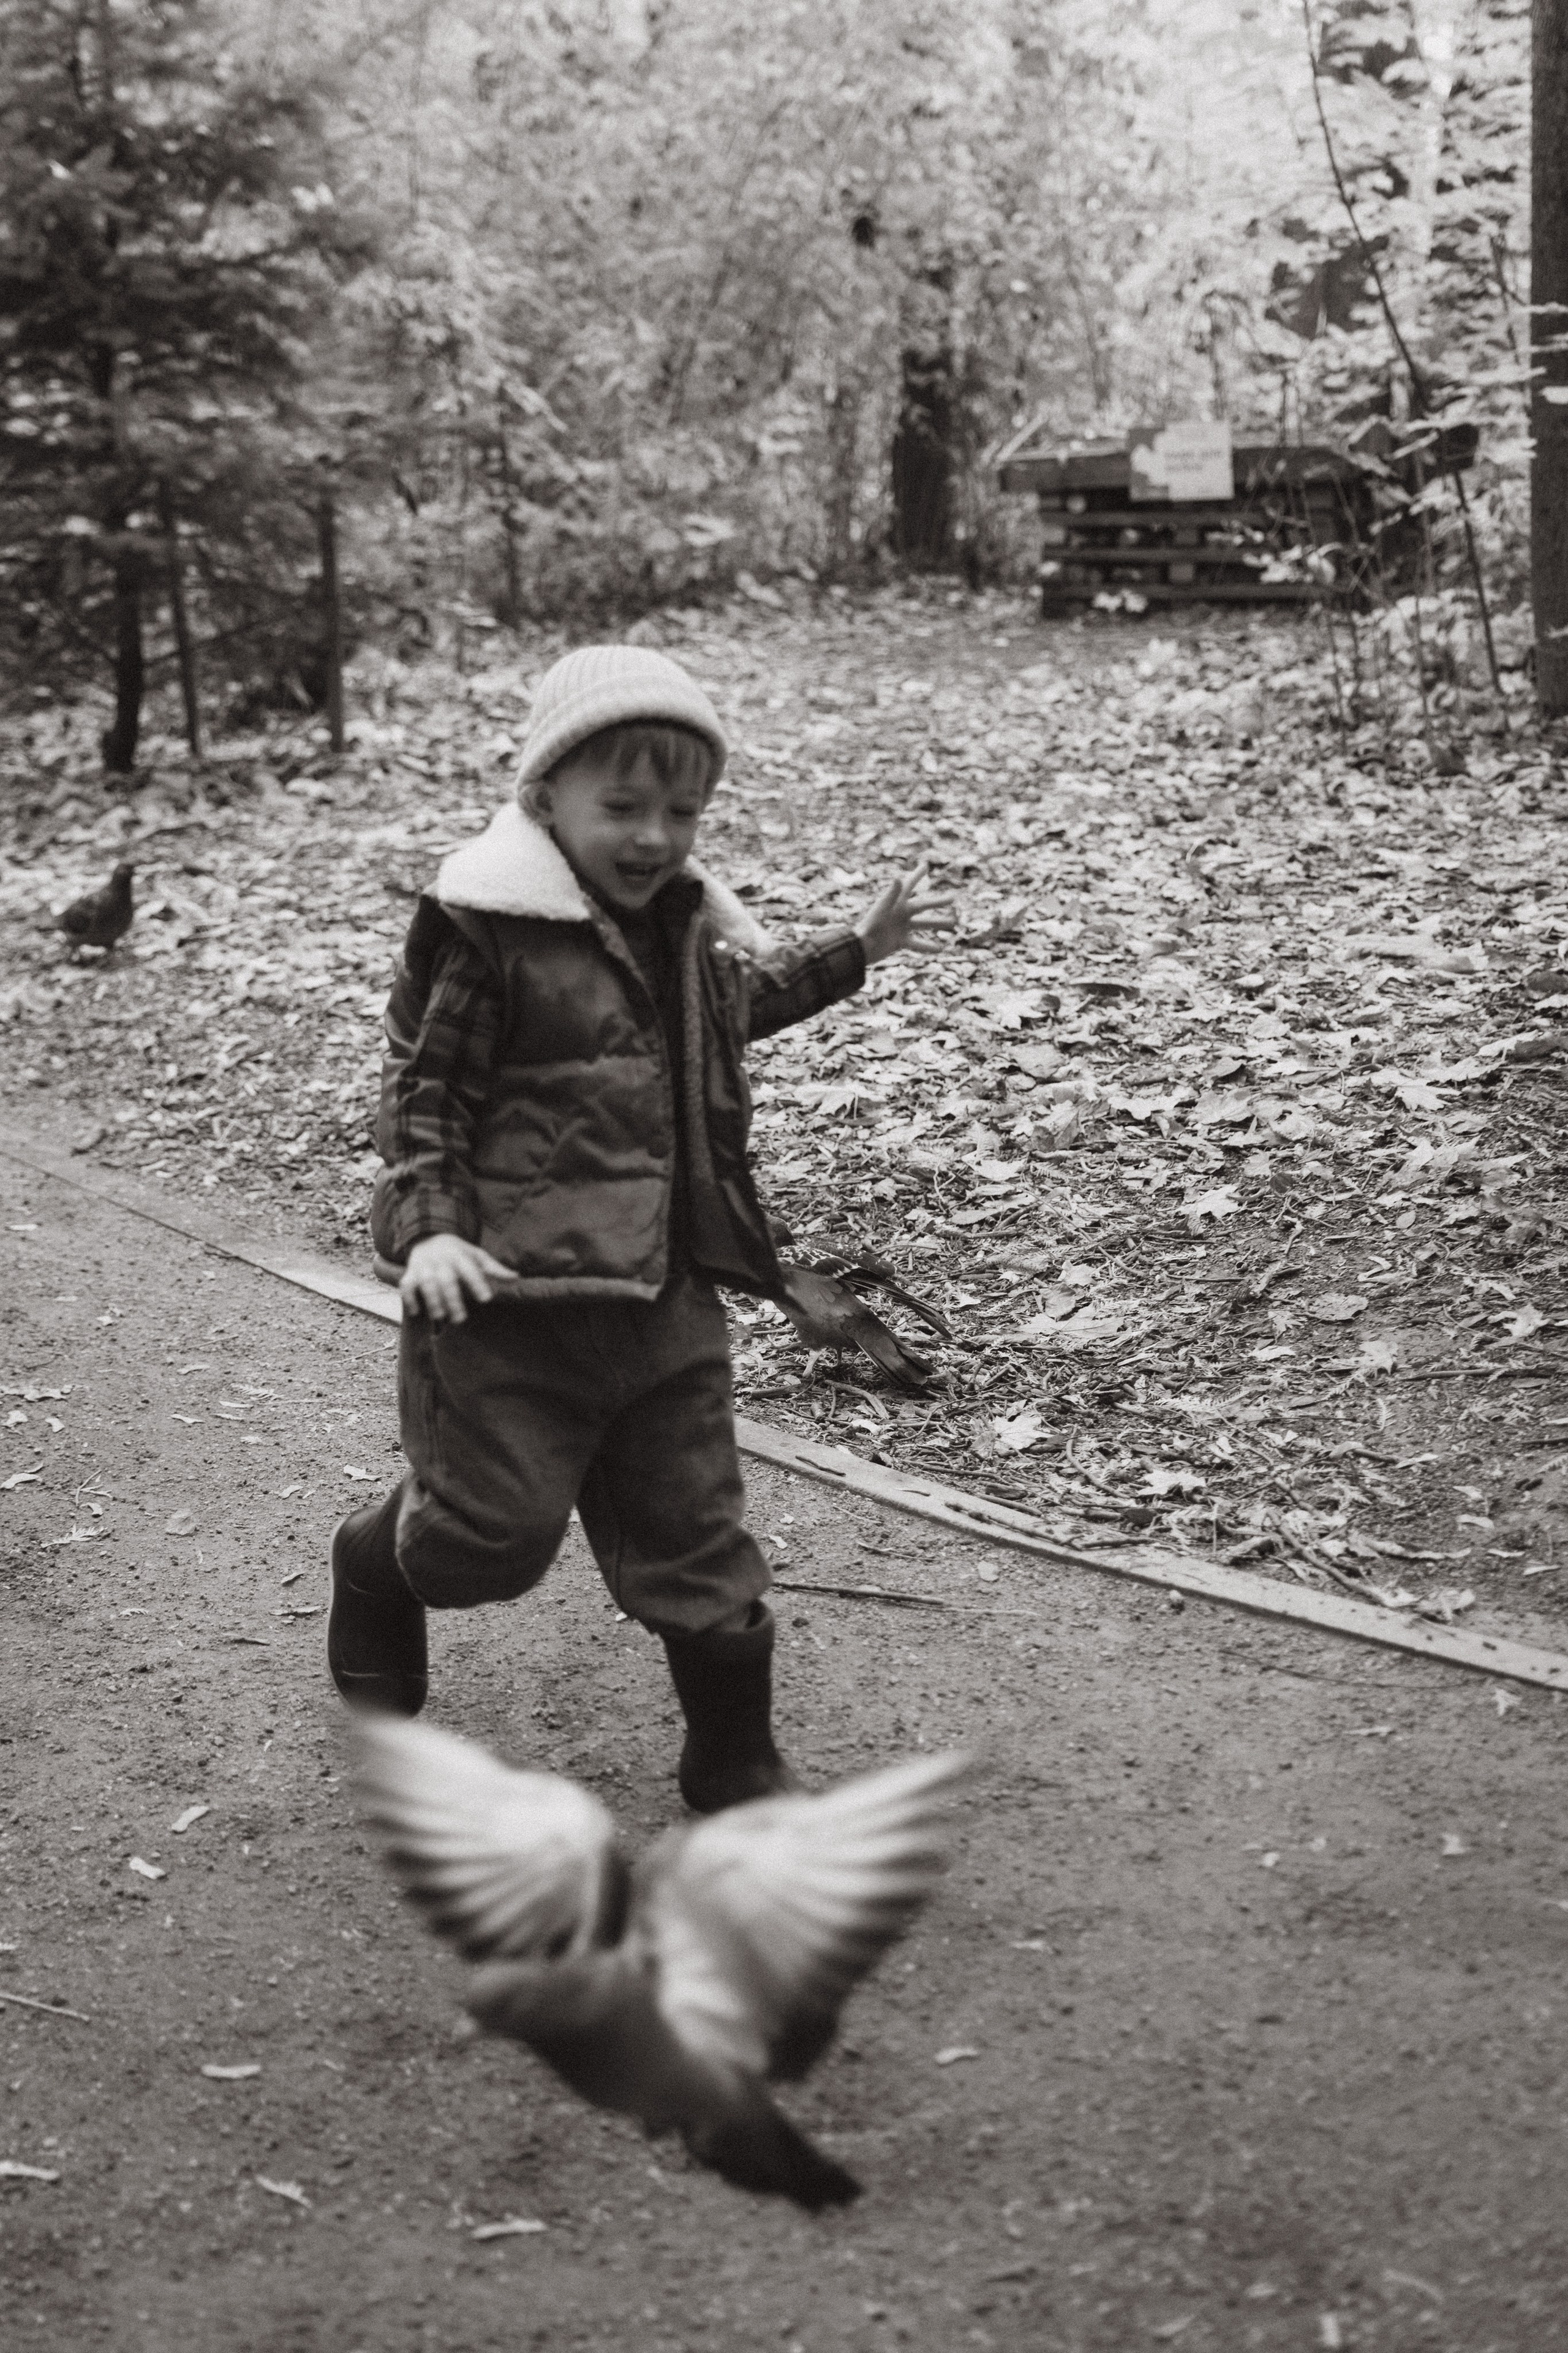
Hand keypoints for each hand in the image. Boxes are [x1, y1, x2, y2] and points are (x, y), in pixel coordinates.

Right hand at [400, 1234, 521, 1323]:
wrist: (429, 1236)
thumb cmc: (457, 1251)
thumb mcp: (476, 1255)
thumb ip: (494, 1268)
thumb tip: (516, 1277)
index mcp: (459, 1255)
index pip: (470, 1269)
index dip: (477, 1283)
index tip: (486, 1299)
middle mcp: (441, 1260)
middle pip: (446, 1280)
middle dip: (453, 1299)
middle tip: (461, 1319)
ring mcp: (424, 1266)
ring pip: (426, 1284)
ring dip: (432, 1301)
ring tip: (440, 1317)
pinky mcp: (410, 1272)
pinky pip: (406, 1285)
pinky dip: (409, 1298)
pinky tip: (416, 1312)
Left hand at [854, 863, 954, 966]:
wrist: (861, 948)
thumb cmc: (869, 927)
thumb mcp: (882, 909)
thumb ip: (891, 894)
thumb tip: (898, 877)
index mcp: (896, 903)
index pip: (909, 885)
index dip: (917, 875)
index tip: (925, 865)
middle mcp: (900, 914)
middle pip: (923, 905)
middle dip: (938, 902)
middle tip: (953, 898)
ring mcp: (901, 928)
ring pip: (923, 924)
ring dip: (938, 923)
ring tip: (953, 922)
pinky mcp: (900, 942)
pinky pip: (917, 944)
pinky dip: (928, 946)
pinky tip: (940, 948)